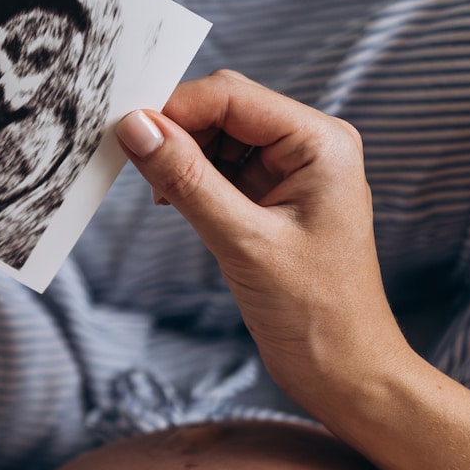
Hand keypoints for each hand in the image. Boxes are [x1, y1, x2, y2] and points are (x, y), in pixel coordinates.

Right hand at [116, 69, 412, 417]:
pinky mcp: (274, 198)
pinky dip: (191, 179)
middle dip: (176, 131)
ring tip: (161, 194)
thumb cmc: (316, 313)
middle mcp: (311, 146)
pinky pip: (221, 168)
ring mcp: (293, 171)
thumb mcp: (242, 241)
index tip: (124, 132)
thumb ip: (187, 179)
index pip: (232, 96)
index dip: (175, 108)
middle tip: (133, 164)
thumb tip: (136, 129)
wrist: (344, 372)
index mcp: (321, 142)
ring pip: (217, 137)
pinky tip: (174, 203)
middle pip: (223, 109)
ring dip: (181, 157)